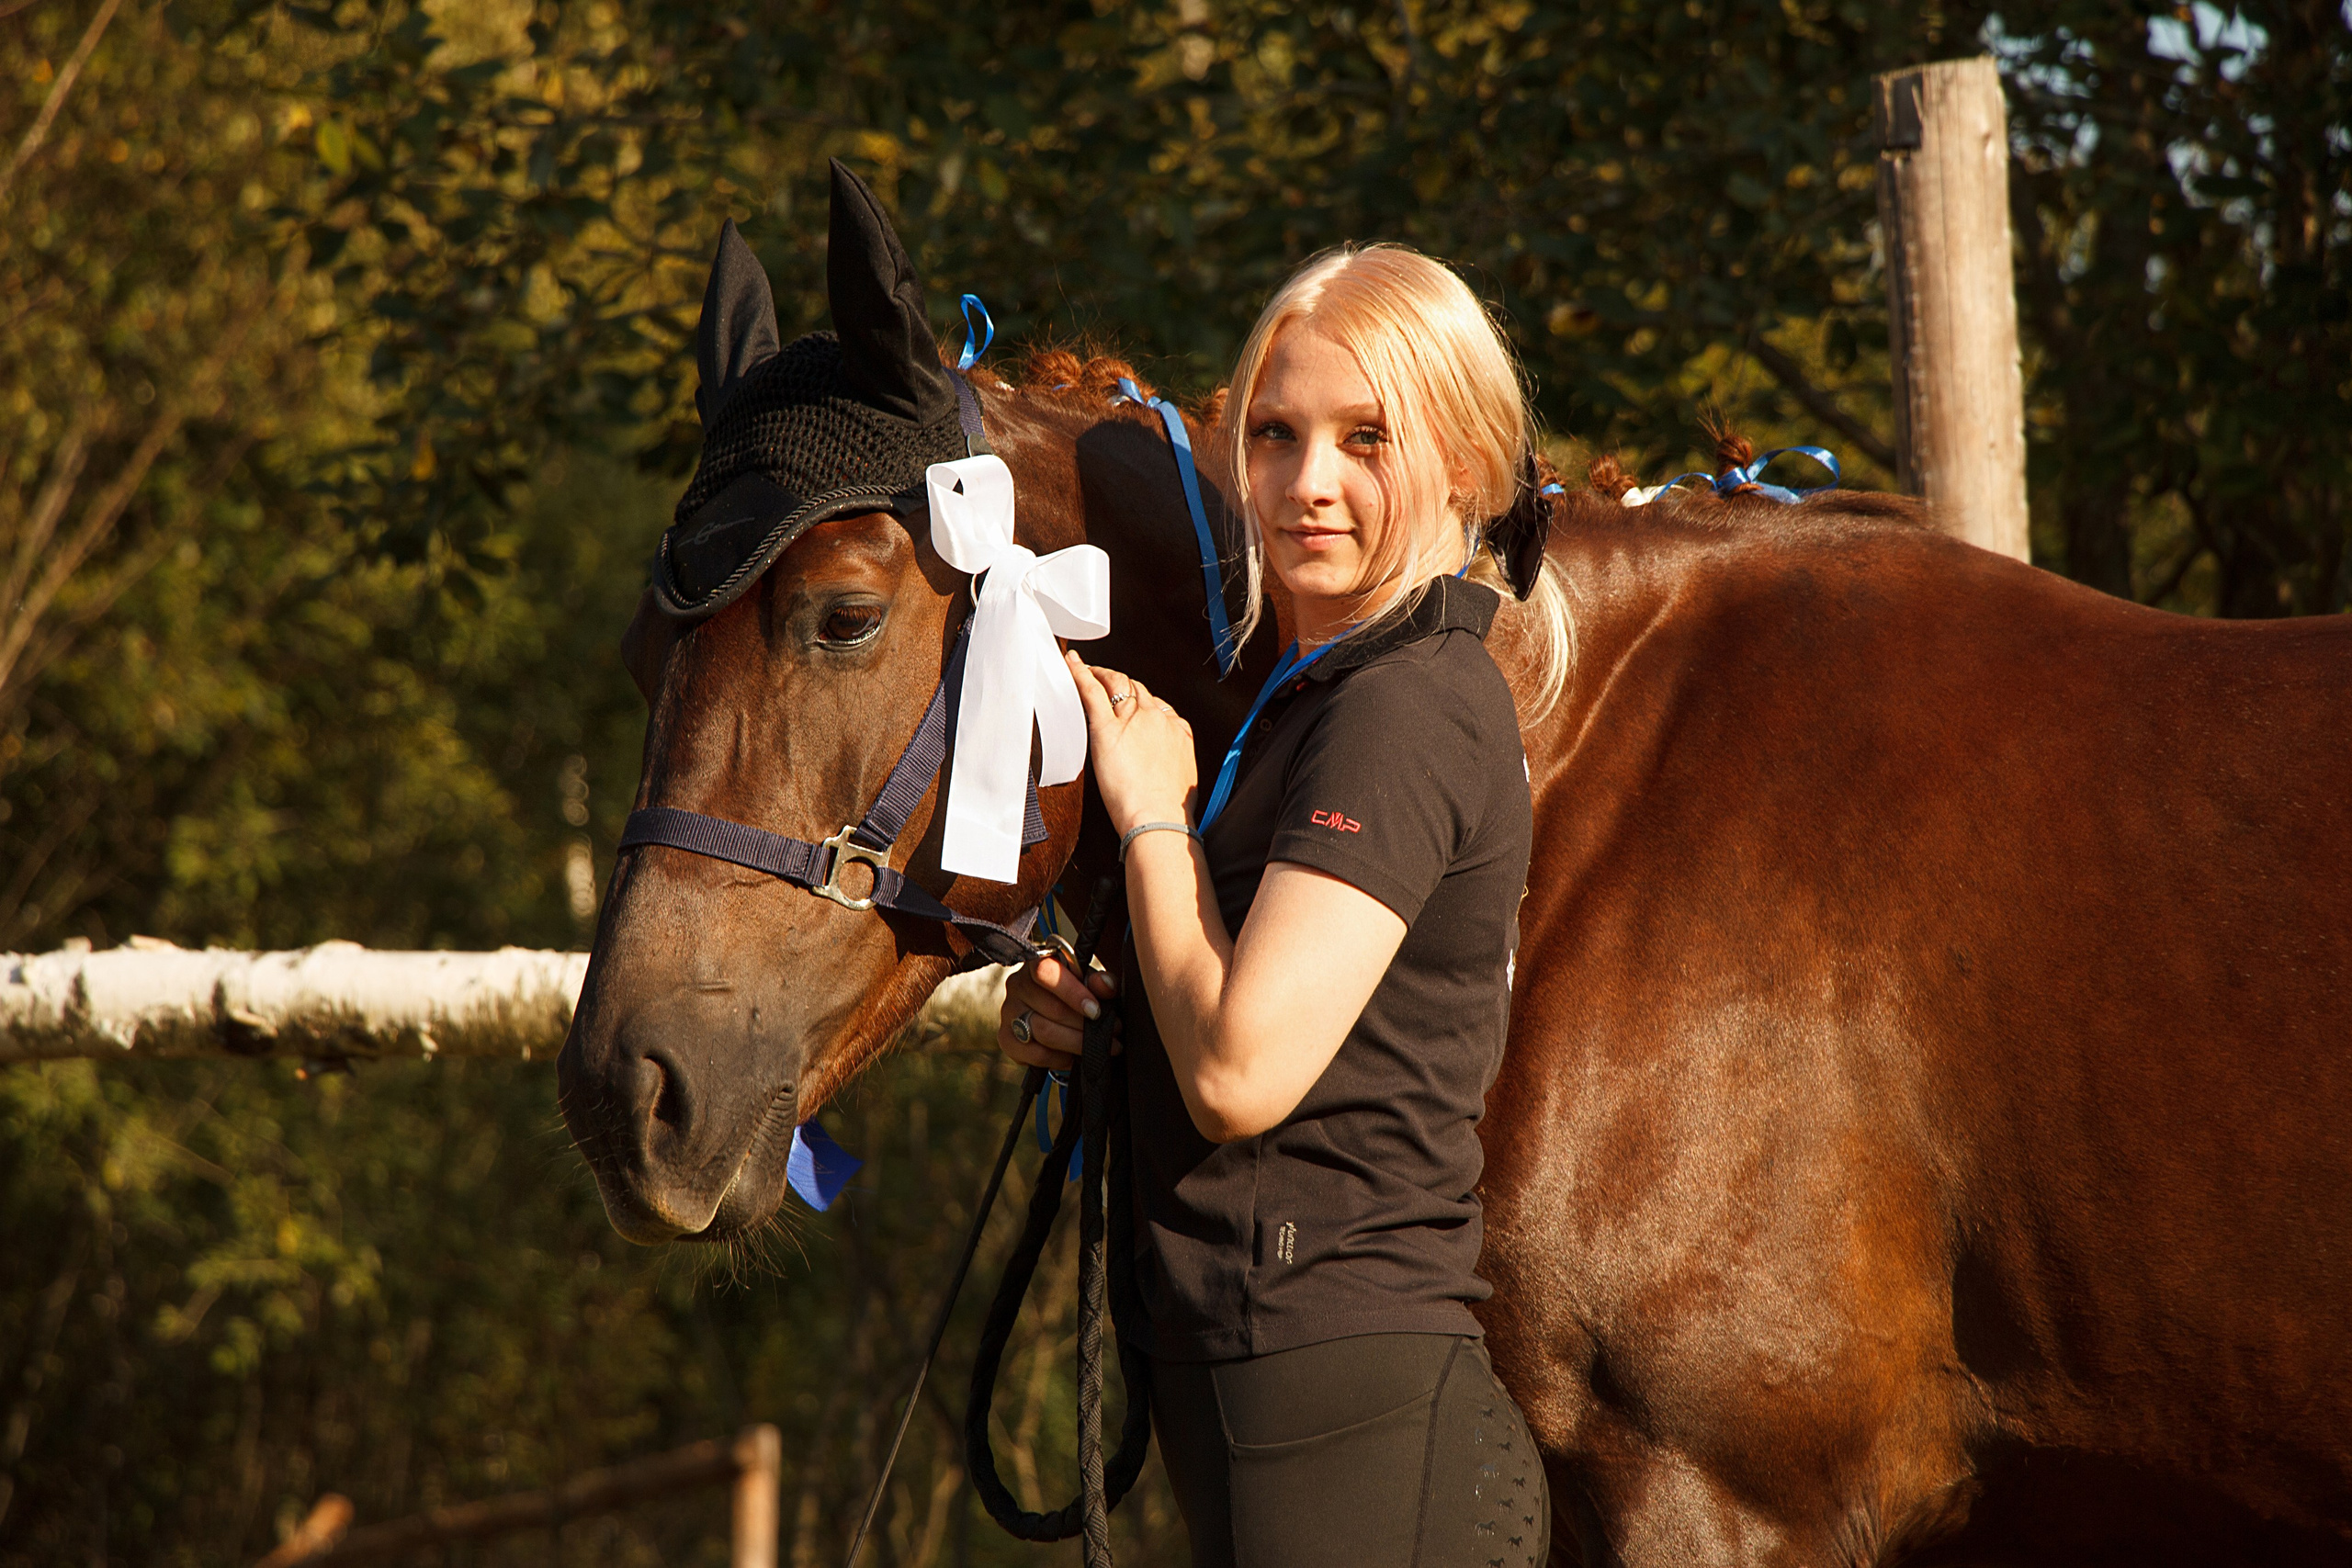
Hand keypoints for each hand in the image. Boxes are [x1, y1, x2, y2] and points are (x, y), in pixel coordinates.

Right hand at [996, 952, 1118, 1072]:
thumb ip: (1099, 982)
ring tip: (1097, 1046)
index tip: (1096, 1011)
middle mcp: (1017, 985)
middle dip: (1085, 1025)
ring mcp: (1009, 1012)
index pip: (1045, 972)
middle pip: (1051, 1008)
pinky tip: (1072, 1056)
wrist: (1055, 1014)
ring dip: (1076, 1043)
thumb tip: (1106, 986)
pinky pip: (1035, 1053)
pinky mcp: (1006, 1038)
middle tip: (1111, 1033)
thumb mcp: (1089, 983)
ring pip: (1044, 1032)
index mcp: (1036, 964)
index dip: (1072, 992)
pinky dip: (1059, 1058)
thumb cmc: (1073, 993)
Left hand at [1066, 650, 1196, 834]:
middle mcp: (1157, 718)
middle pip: (1136, 688)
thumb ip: (1170, 762)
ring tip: (1087, 671)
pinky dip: (1080, 674)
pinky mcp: (1107, 728)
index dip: (1139, 699)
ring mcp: (1133, 720)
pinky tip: (1071, 664)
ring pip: (1116, 683)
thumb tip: (1161, 769)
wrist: (1159, 818)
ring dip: (1101, 674)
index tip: (1130, 701)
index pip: (1156, 703)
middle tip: (1104, 680)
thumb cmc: (1169, 809)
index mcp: (1178, 729)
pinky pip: (1092, 692)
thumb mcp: (1182, 778)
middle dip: (1119, 682)